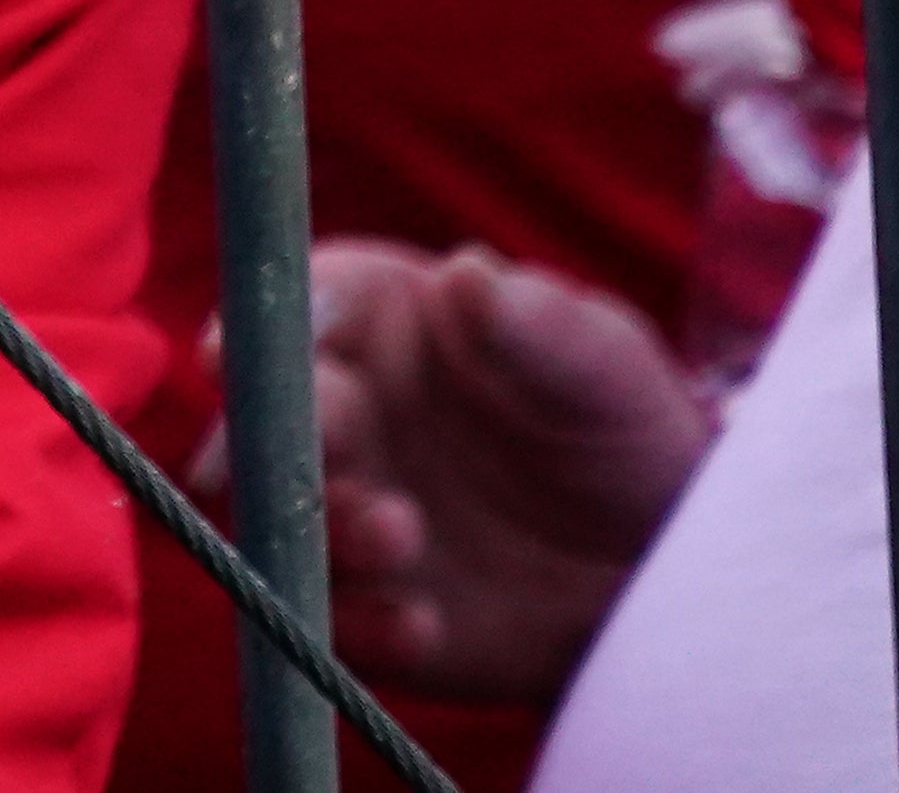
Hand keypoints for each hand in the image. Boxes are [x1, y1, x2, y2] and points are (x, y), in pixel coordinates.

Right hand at [190, 239, 710, 702]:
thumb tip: (469, 274)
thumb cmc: (620, 431)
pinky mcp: (352, 602)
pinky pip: (319, 619)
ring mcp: (331, 508)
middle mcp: (328, 410)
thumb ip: (540, 325)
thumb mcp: (605, 370)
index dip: (260, 328)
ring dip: (317, 527)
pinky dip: (358, 625)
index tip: (243, 352)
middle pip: (254, 414)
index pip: (286, 308)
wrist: (655, 565)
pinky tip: (425, 624)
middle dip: (280, 435)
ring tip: (402, 535)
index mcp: (365, 323)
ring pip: (268, 516)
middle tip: (341, 453)